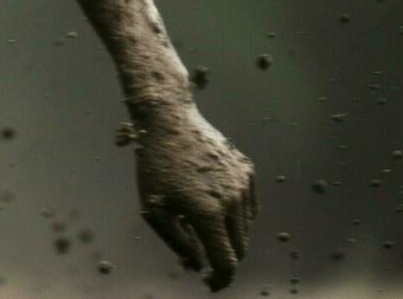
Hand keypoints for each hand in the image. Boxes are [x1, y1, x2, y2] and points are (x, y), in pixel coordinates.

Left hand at [134, 105, 256, 290]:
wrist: (169, 120)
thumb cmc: (154, 166)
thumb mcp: (154, 209)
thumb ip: (178, 242)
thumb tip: (197, 265)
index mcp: (207, 213)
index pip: (226, 261)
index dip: (220, 279)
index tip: (211, 284)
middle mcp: (232, 201)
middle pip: (239, 248)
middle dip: (224, 259)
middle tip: (205, 259)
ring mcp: (243, 185)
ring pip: (245, 228)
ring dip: (229, 236)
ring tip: (201, 223)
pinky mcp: (247, 172)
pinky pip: (249, 206)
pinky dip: (237, 216)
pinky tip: (215, 208)